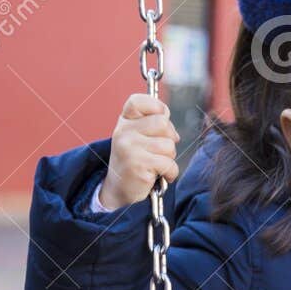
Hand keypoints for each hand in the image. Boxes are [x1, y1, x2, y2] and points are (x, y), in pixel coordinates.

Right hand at [98, 94, 180, 208]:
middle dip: (169, 138)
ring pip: (168, 145)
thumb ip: (153, 125)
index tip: (161, 118)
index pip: (139, 101)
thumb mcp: (138, 137)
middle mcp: (123, 132)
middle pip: (162, 123)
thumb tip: (171, 126)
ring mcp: (129, 148)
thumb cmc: (135, 160)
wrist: (119, 188)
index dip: (157, 107)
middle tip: (160, 150)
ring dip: (169, 158)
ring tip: (156, 164)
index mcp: (124, 121)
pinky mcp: (138, 166)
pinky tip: (160, 175)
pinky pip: (169, 164)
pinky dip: (170, 172)